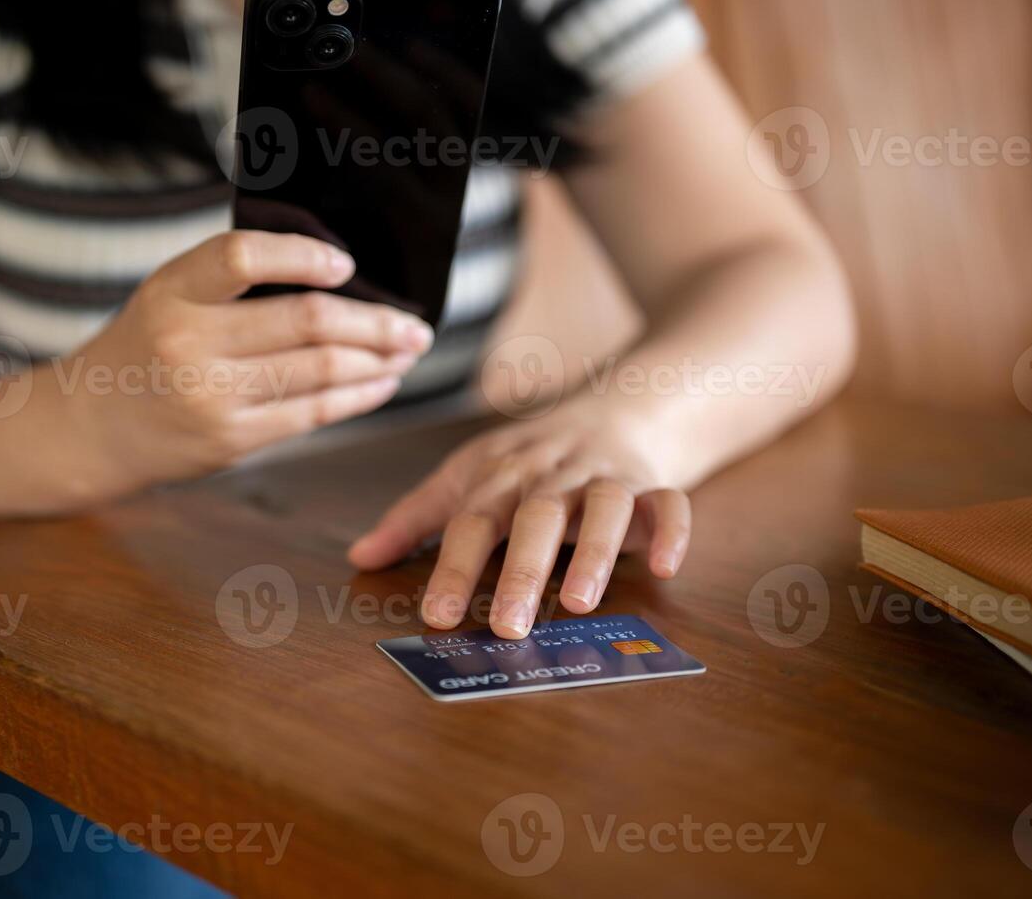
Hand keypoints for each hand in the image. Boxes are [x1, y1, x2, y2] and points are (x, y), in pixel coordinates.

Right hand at [67, 231, 433, 496]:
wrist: (90, 428)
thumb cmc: (146, 348)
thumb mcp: (168, 294)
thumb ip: (231, 278)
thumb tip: (335, 274)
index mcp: (173, 291)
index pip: (243, 257)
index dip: (303, 256)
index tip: (346, 264)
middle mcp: (188, 342)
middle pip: (305, 321)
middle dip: (375, 322)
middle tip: (415, 323)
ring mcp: (210, 397)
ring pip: (319, 370)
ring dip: (378, 360)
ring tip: (407, 351)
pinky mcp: (230, 441)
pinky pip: (312, 414)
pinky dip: (357, 396)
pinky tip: (380, 383)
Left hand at [347, 400, 690, 638]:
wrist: (617, 407)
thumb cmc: (531, 458)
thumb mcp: (468, 476)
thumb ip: (416, 518)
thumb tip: (359, 558)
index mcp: (501, 475)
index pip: (472, 520)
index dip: (453, 567)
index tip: (436, 615)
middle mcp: (553, 476)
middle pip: (535, 516)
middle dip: (521, 569)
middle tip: (506, 624)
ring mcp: (607, 477)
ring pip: (604, 507)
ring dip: (593, 552)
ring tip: (579, 601)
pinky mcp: (656, 484)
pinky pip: (671, 504)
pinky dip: (672, 531)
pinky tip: (664, 566)